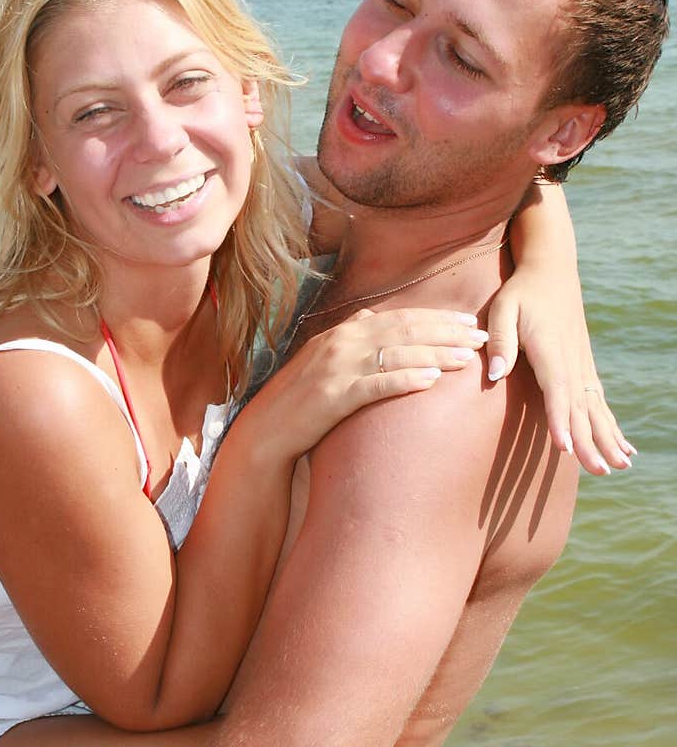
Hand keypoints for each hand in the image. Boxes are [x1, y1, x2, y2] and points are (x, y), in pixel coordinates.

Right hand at [258, 305, 488, 459]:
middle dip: (447, 332)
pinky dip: (405, 380)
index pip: (399, 317)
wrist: (267, 429)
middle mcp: (342, 343)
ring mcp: (337, 369)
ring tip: (466, 359)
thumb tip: (369, 317)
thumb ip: (347, 335)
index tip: (468, 321)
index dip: (436, 318)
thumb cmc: (298, 397)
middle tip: (480, 336)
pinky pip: (376, 385)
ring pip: (396, 354)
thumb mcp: (320, 356)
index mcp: (342, 332)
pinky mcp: (334, 397)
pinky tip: (431, 381)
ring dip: (436, 355)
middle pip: (404, 330)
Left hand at [485, 272, 634, 474]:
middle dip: (591, 441)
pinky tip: (623, 446)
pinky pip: (599, 401)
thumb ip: (500, 340)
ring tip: (621, 466)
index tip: (565, 447)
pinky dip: (611, 424)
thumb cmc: (521, 290)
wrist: (551, 269)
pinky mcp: (584, 366)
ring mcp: (582, 363)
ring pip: (596, 408)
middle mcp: (572, 360)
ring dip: (608, 438)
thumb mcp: (502, 308)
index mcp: (550, 348)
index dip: (560, 419)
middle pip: (581, 407)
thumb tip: (496, 374)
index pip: (557, 389)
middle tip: (600, 471)